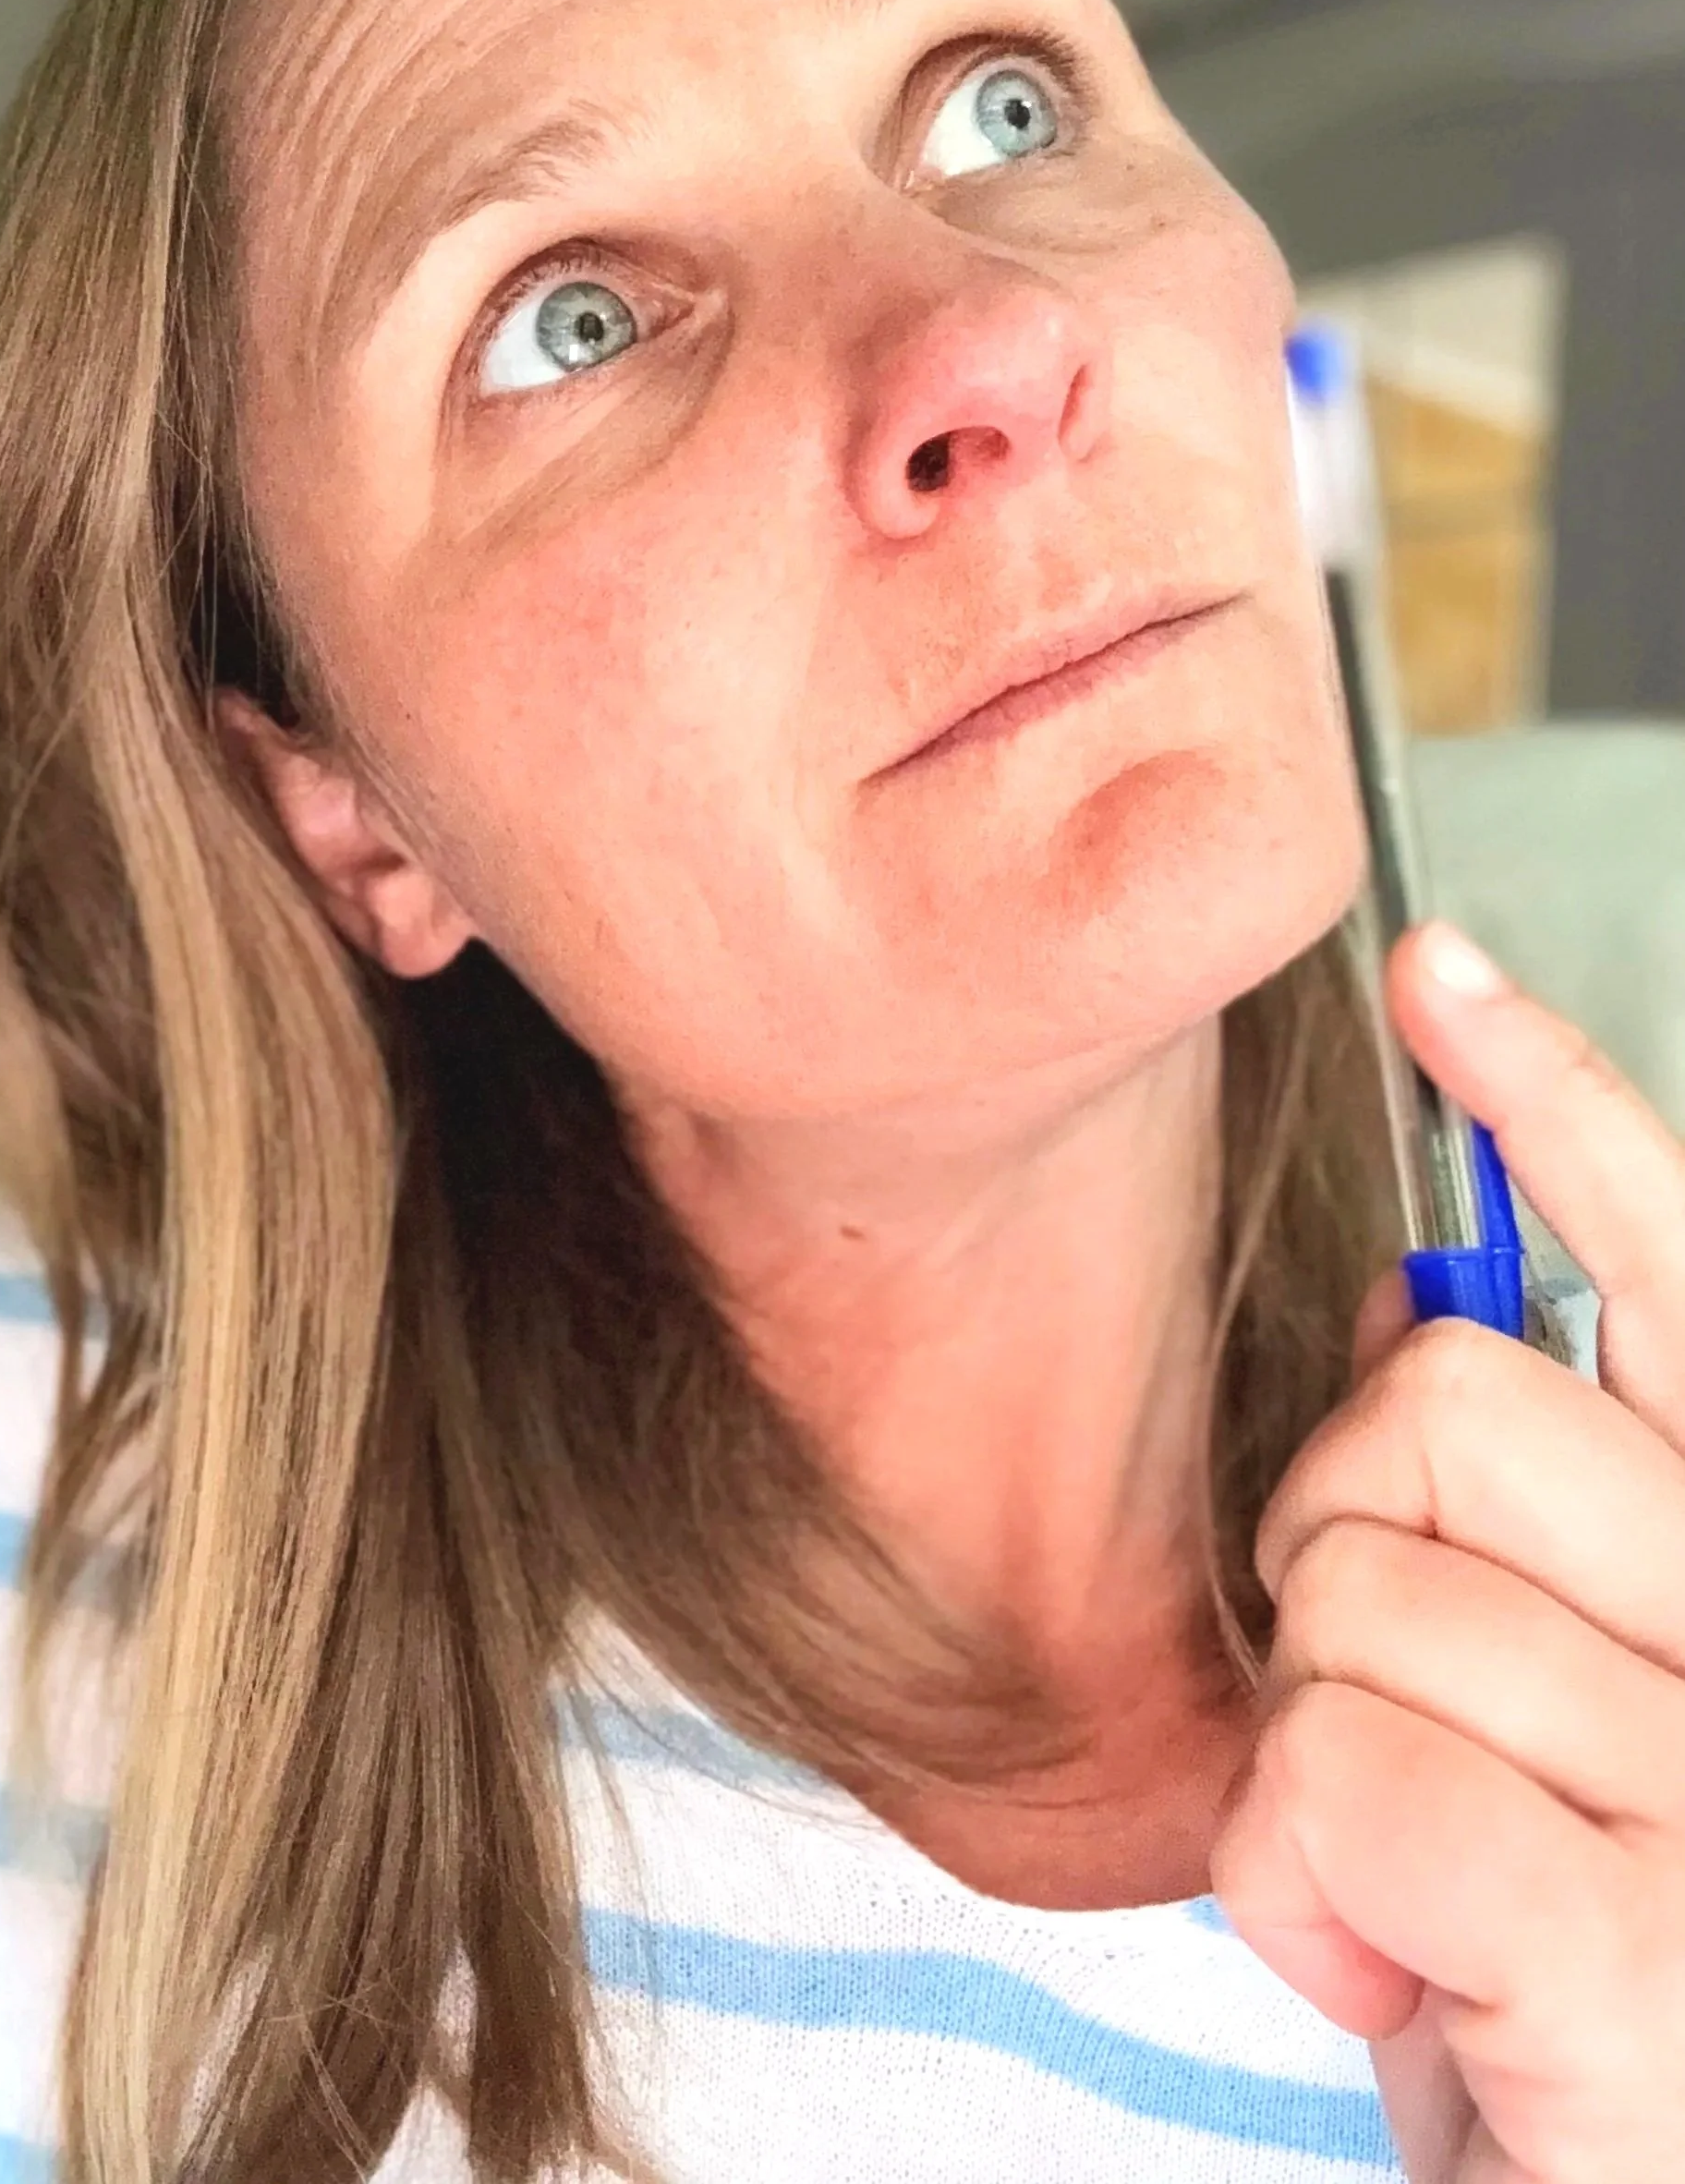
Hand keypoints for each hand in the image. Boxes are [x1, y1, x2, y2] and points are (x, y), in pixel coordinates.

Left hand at [1209, 920, 1684, 2182]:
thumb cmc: (1548, 1978)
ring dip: (1315, 1753)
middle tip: (1397, 1725)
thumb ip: (1515, 1516)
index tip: (1437, 971)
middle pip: (1437, 1408)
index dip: (1555, 1104)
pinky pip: (1352, 1768)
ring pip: (1360, 1594)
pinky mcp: (1652, 1969)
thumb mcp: (1536, 1719)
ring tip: (1418, 1887)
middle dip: (1337, 1542)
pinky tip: (1392, 1969)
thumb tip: (1421, 1284)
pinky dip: (1301, 1877)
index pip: (1672, 1275)